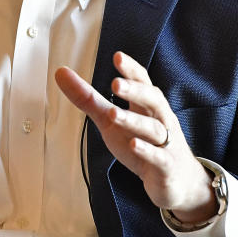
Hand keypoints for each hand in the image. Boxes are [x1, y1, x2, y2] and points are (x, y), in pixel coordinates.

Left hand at [55, 51, 215, 221]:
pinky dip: (147, 151)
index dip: (131, 69)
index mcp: (146, 105)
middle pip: (152, 100)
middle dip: (135, 91)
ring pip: (153, 128)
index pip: (143, 82)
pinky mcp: (166, 166)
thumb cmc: (143, 142)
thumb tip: (60, 72)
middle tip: (115, 83)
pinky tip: (134, 145)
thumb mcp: (110, 120)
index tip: (118, 56)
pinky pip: (158, 157)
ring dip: (133, 120)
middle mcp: (159, 119)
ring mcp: (165, 143)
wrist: (177, 181)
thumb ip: (88, 98)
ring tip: (113, 113)